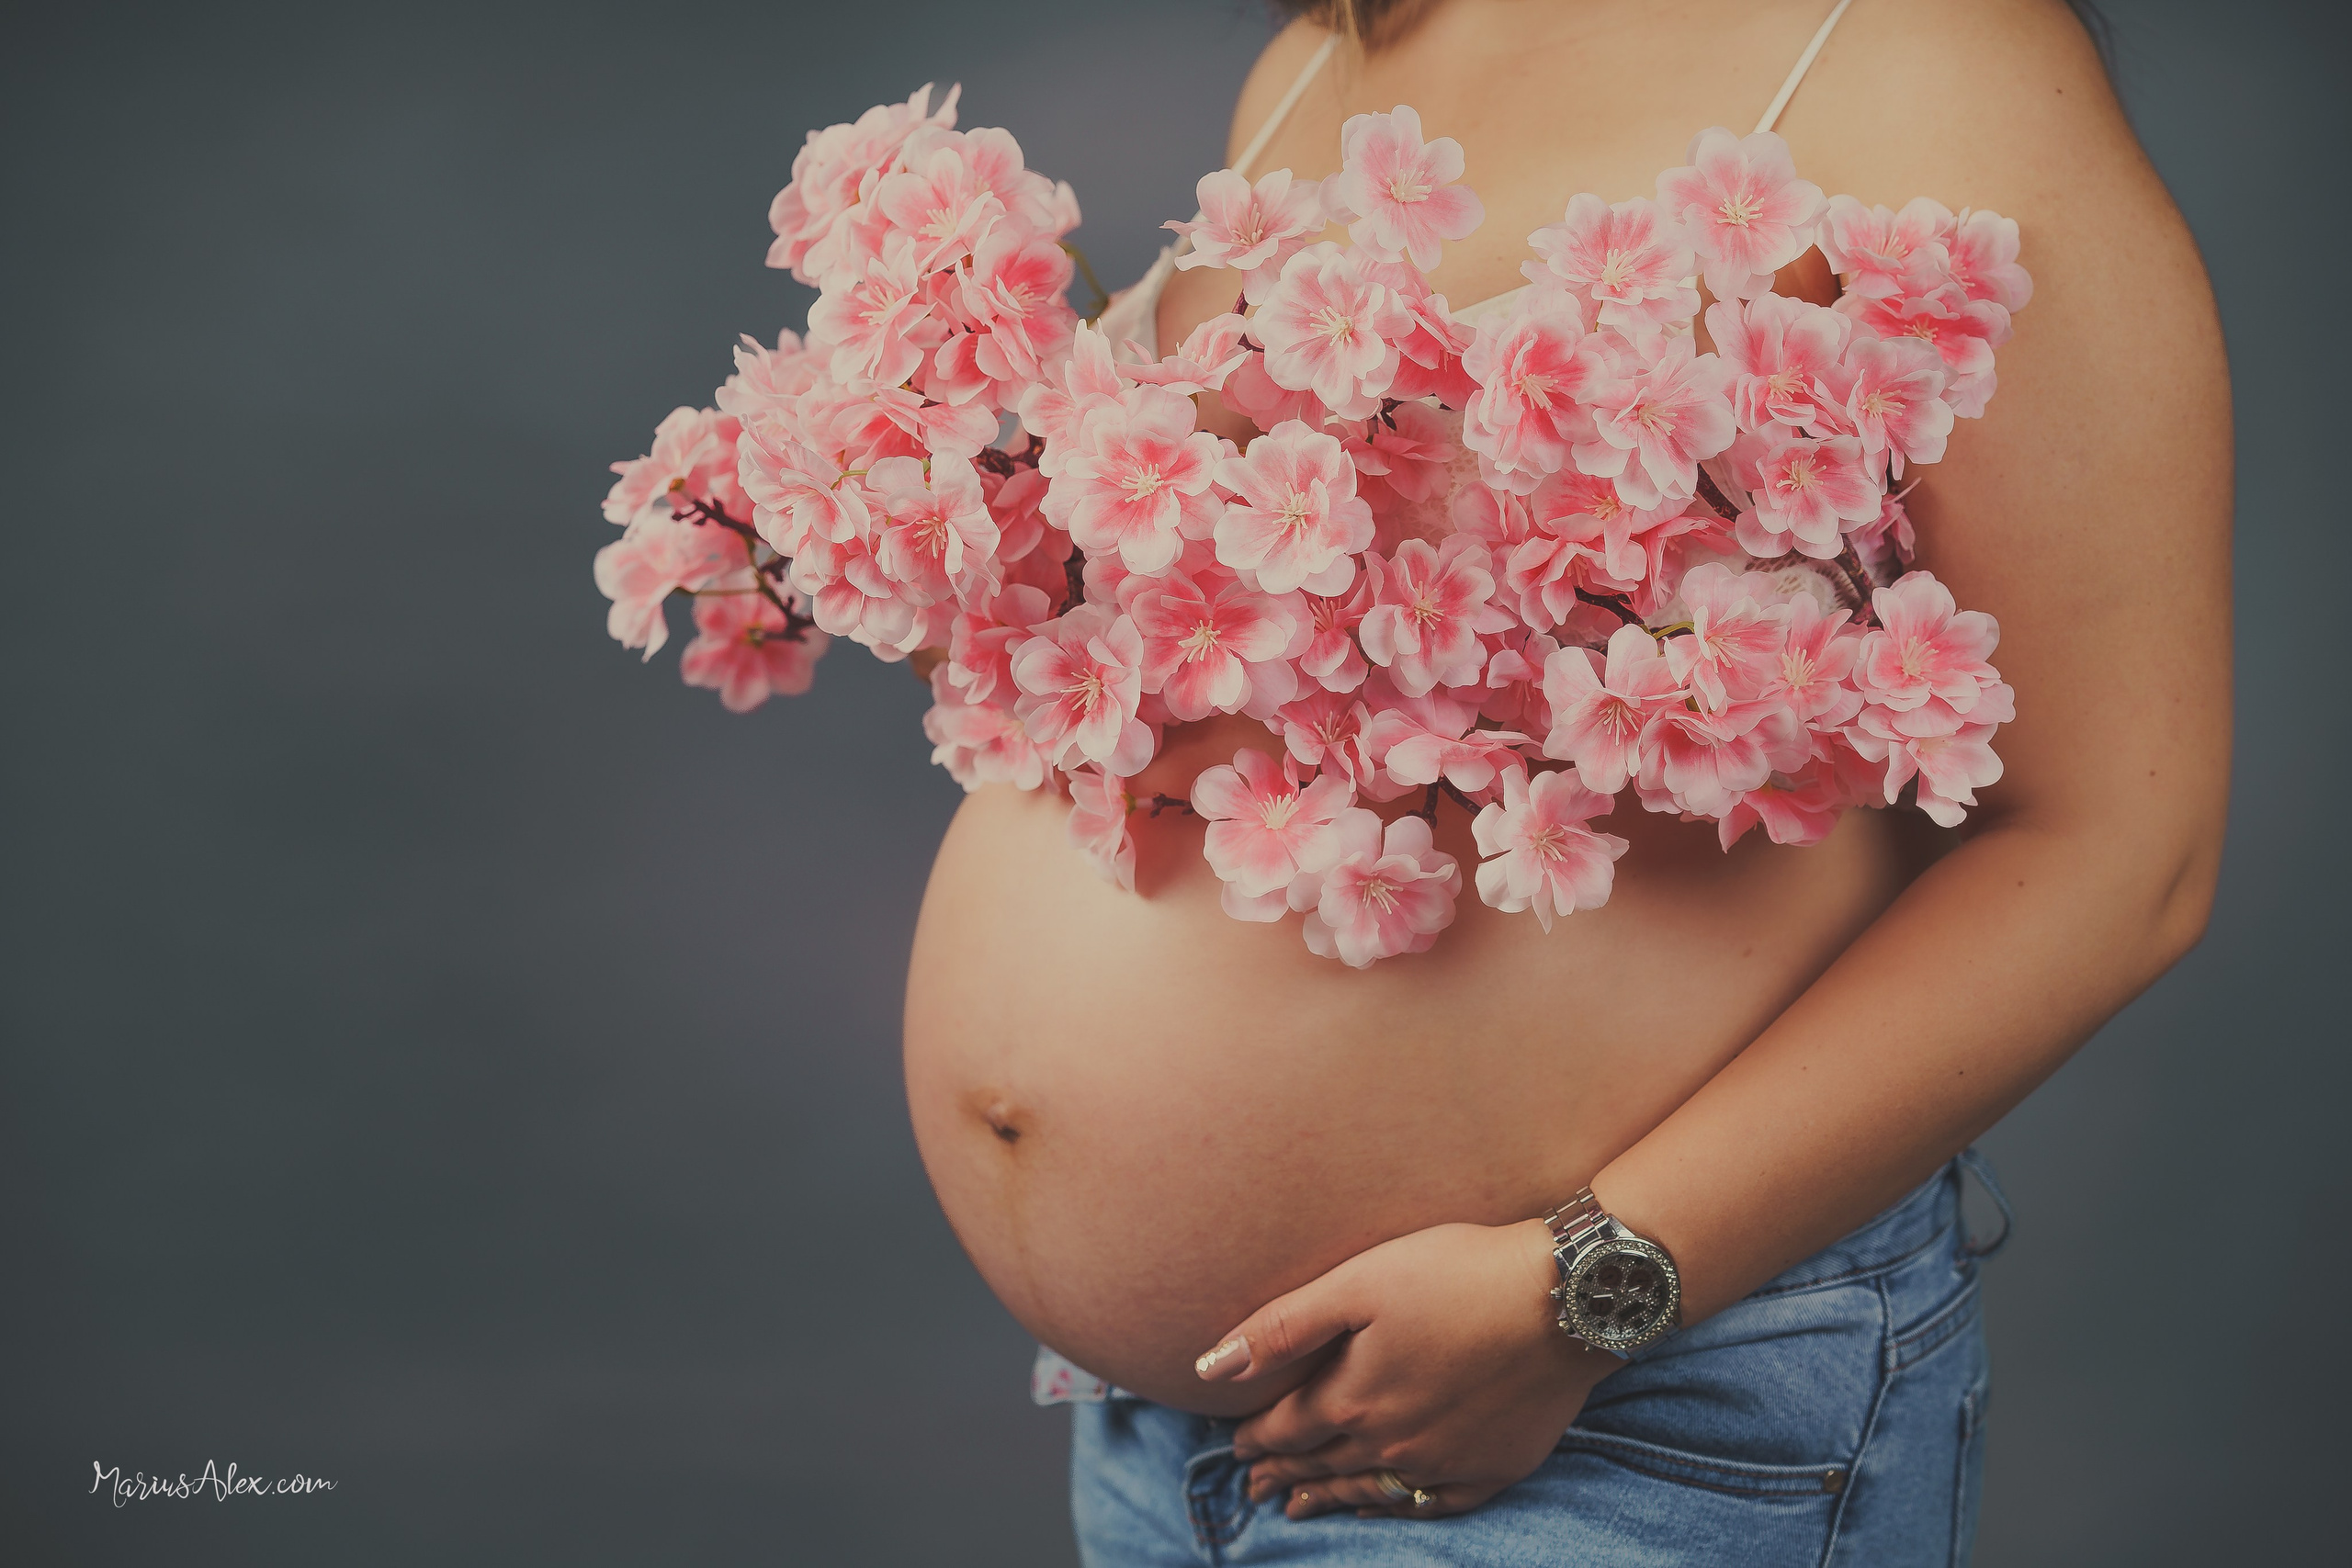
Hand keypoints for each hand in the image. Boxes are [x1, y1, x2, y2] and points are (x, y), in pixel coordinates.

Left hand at [1192, 1218, 1618, 1520]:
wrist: (1564, 1297)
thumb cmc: (1458, 1272)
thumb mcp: (1358, 1282)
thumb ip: (1283, 1328)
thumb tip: (1211, 1368)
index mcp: (1353, 1397)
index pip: (1286, 1427)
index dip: (1254, 1435)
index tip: (1233, 1443)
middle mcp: (1392, 1442)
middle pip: (1321, 1463)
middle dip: (1282, 1471)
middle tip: (1253, 1483)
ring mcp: (1445, 1461)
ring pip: (1369, 1489)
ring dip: (1328, 1497)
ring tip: (1296, 1506)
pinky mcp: (1494, 1466)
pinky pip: (1431, 1502)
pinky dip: (1396, 1506)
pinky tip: (1383, 1504)